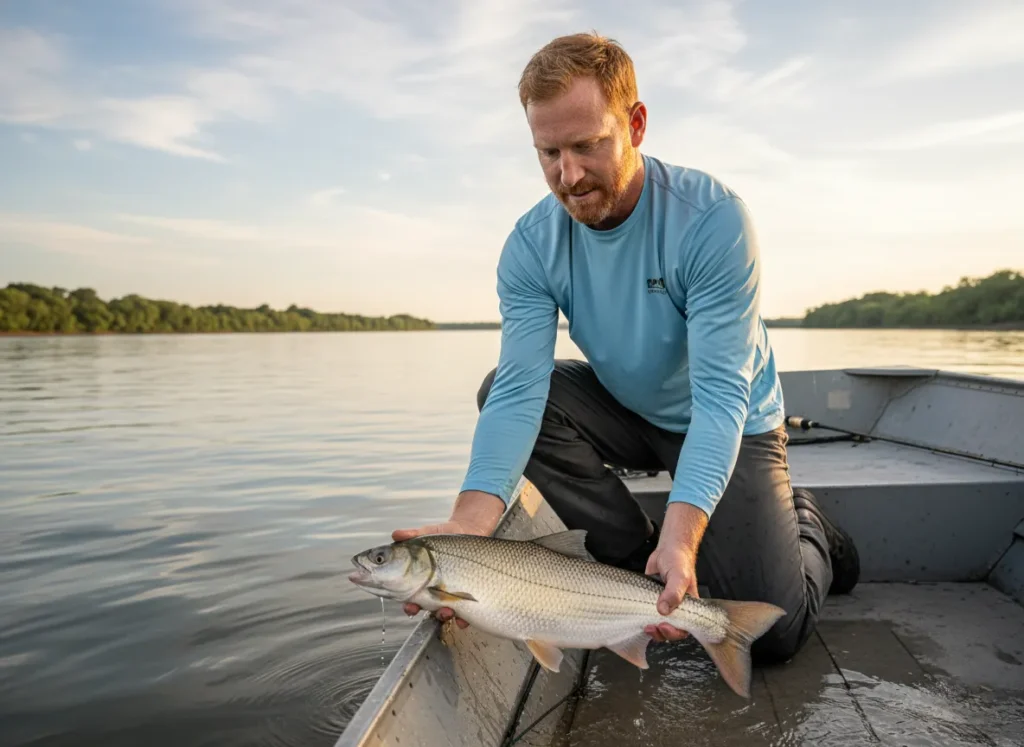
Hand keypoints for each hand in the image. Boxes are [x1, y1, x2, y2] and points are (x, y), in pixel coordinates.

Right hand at [392, 490, 503, 628]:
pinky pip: (464, 614)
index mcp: (417, 580)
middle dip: (422, 612)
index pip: (408, 597)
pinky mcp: (465, 596)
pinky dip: (463, 619)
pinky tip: (464, 619)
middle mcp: (431, 591)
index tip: (409, 605)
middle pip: (422, 608)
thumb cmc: (442, 537)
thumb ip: (411, 535)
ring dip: (443, 616)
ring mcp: (448, 595)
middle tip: (422, 609)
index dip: (407, 605)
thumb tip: (395, 534)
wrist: (468, 531)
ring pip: (442, 613)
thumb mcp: (427, 534)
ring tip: (448, 611)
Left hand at [642, 502, 706, 643]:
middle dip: (660, 633)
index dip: (674, 632)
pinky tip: (636, 617)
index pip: (684, 628)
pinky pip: (646, 614)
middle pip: (669, 630)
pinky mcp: (650, 601)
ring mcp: (662, 605)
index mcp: (688, 607)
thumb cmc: (679, 562)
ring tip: (644, 625)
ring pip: (657, 624)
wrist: (668, 549)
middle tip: (651, 627)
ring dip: (651, 628)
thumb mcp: (679, 577)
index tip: (664, 626)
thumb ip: (673, 593)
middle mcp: (676, 608)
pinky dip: (642, 618)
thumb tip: (663, 610)